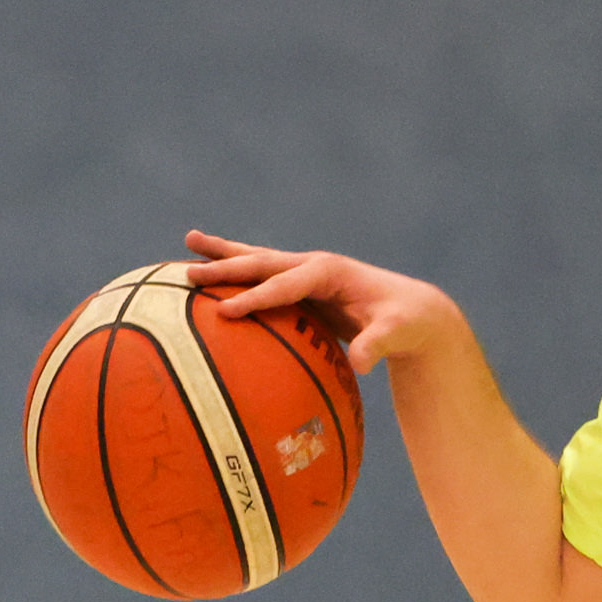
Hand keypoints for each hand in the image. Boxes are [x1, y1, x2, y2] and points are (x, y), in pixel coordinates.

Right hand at [173, 229, 468, 382]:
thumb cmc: (405, 323)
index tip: (225, 311)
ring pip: (257, 259)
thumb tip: (362, 362)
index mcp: (329, 272)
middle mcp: (312, 265)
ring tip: (189, 240)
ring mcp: (305, 271)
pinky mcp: (302, 285)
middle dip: (225, 269)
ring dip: (223, 253)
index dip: (255, 298)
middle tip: (188, 275)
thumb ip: (378, 344)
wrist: (413, 311)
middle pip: (261, 263)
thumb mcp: (396, 334)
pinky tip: (212, 272)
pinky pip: (263, 276)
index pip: (284, 285)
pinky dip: (236, 272)